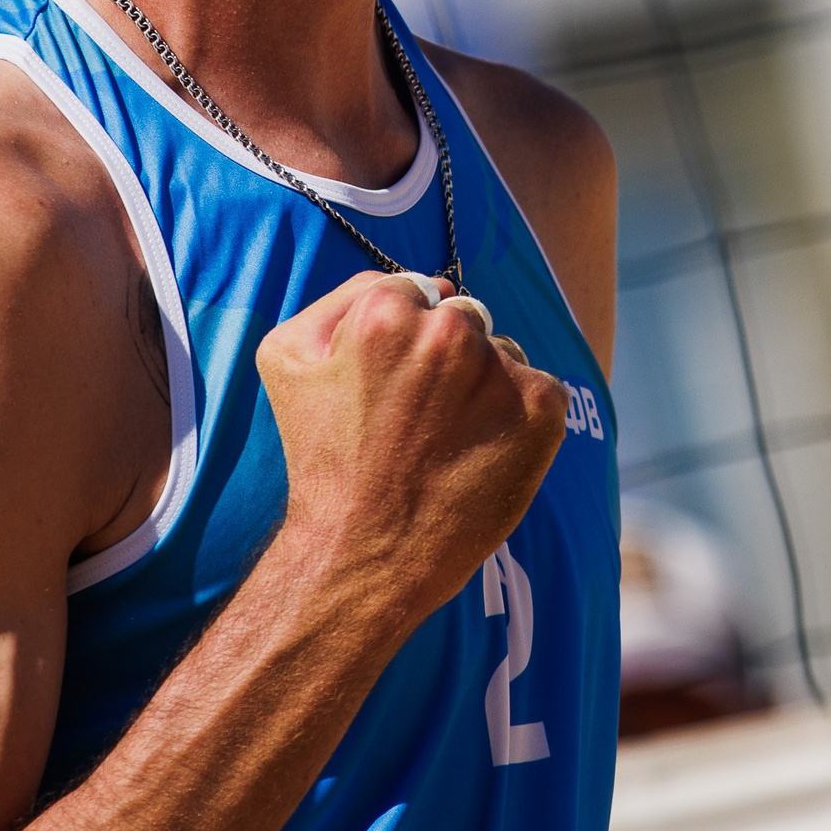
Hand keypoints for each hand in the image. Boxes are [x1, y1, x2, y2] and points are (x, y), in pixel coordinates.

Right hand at [256, 272, 568, 618]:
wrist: (368, 549)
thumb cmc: (323, 457)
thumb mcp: (288, 359)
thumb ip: (342, 298)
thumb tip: (419, 281)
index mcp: (387, 312)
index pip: (416, 291)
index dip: (402, 338)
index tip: (391, 387)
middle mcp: (450, 333)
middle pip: (463, 317)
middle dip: (446, 356)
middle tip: (418, 417)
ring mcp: (500, 371)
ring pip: (502, 353)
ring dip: (484, 385)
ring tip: (446, 441)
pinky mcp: (542, 409)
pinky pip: (539, 388)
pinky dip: (518, 416)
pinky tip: (482, 452)